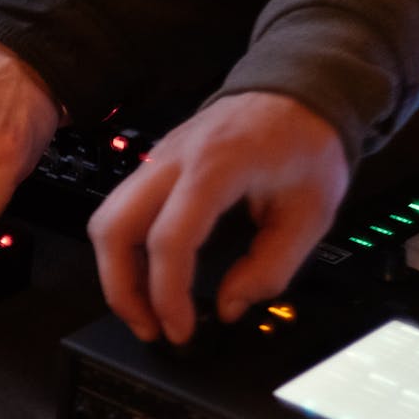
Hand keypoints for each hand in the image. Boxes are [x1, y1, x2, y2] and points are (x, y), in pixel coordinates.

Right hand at [87, 92, 349, 344]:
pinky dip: (125, 252)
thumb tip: (229, 306)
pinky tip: (149, 276)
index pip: (169, 238)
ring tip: (146, 308)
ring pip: (106, 221)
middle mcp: (172, 159)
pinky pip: (119, 212)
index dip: (167, 294)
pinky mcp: (151, 166)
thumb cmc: (306, 143)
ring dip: (116, 272)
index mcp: (217, 167)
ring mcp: (155, 159)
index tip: (181, 328)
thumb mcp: (312, 212)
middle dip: (121, 289)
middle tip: (148, 326)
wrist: (297, 90)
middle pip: (113, 228)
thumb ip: (271, 266)